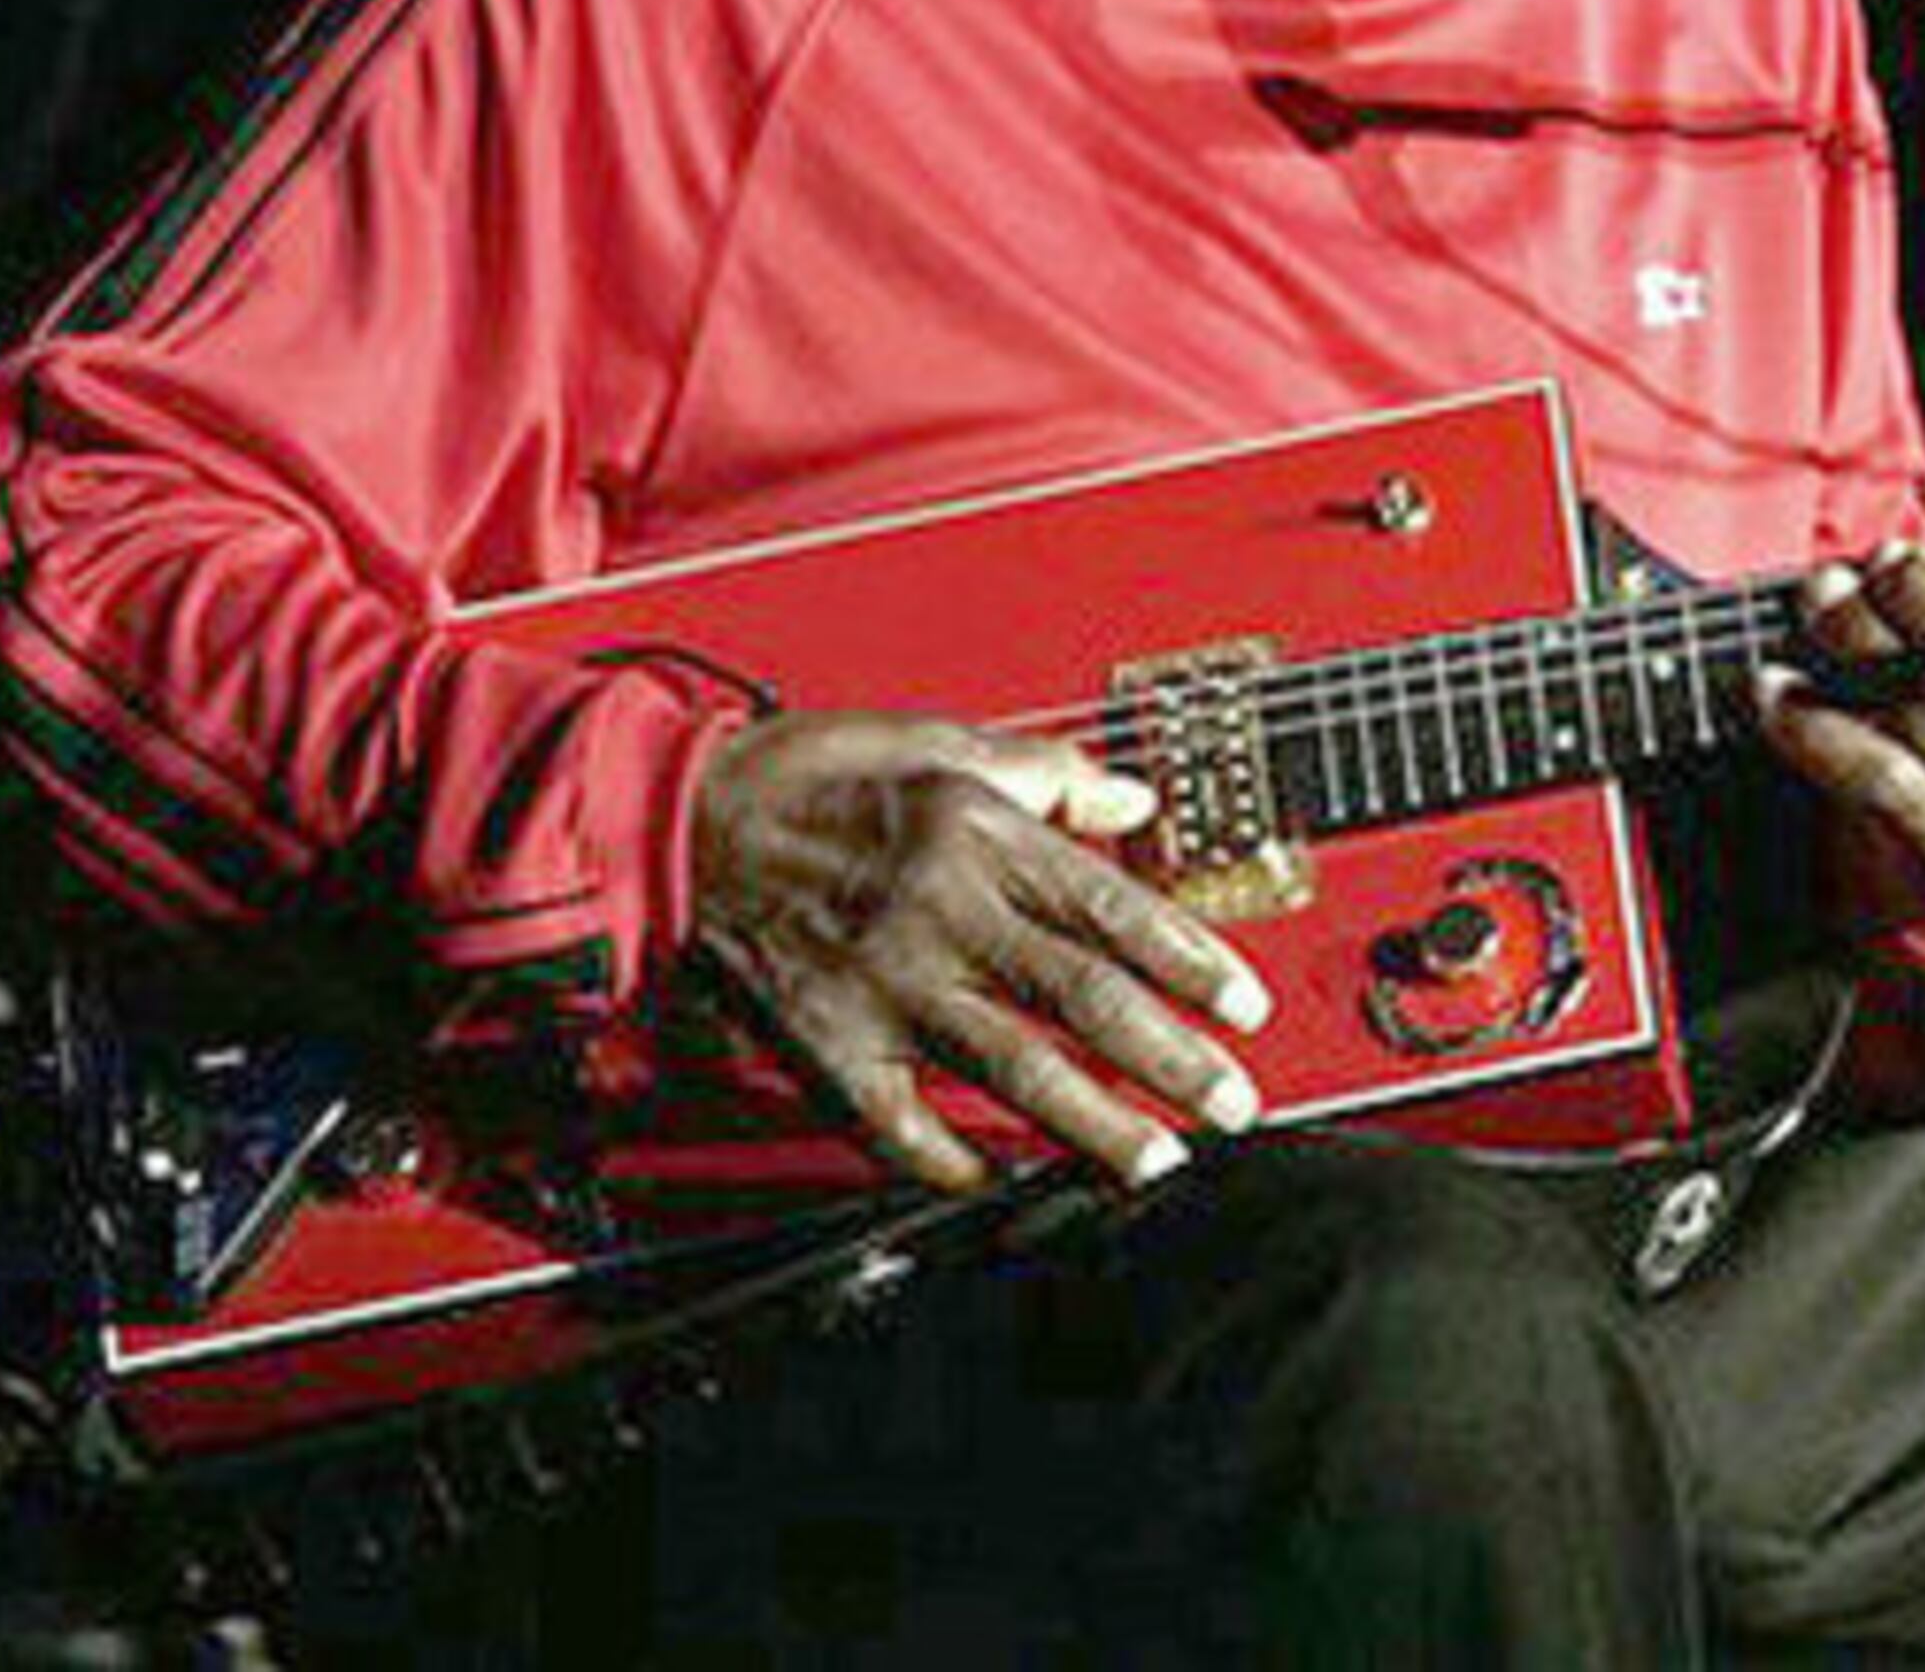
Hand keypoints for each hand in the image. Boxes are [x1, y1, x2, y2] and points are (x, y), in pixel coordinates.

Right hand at [684, 711, 1272, 1193]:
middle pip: (1081, 998)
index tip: (1247, 1008)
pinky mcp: (827, 1047)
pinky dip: (955, 1162)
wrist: (677, 820)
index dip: (1192, 963)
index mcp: (978, 835)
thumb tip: (1136, 796)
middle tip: (1235, 1105)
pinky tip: (1006, 1183)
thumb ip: (1049, 772)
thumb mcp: (941, 741)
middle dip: (1171, 1059)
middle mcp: (941, 913)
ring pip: (1010, 1069)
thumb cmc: (810, 775)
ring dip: (1094, 1124)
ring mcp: (884, 988)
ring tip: (1159, 1162)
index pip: (1115, 909)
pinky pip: (901, 1126)